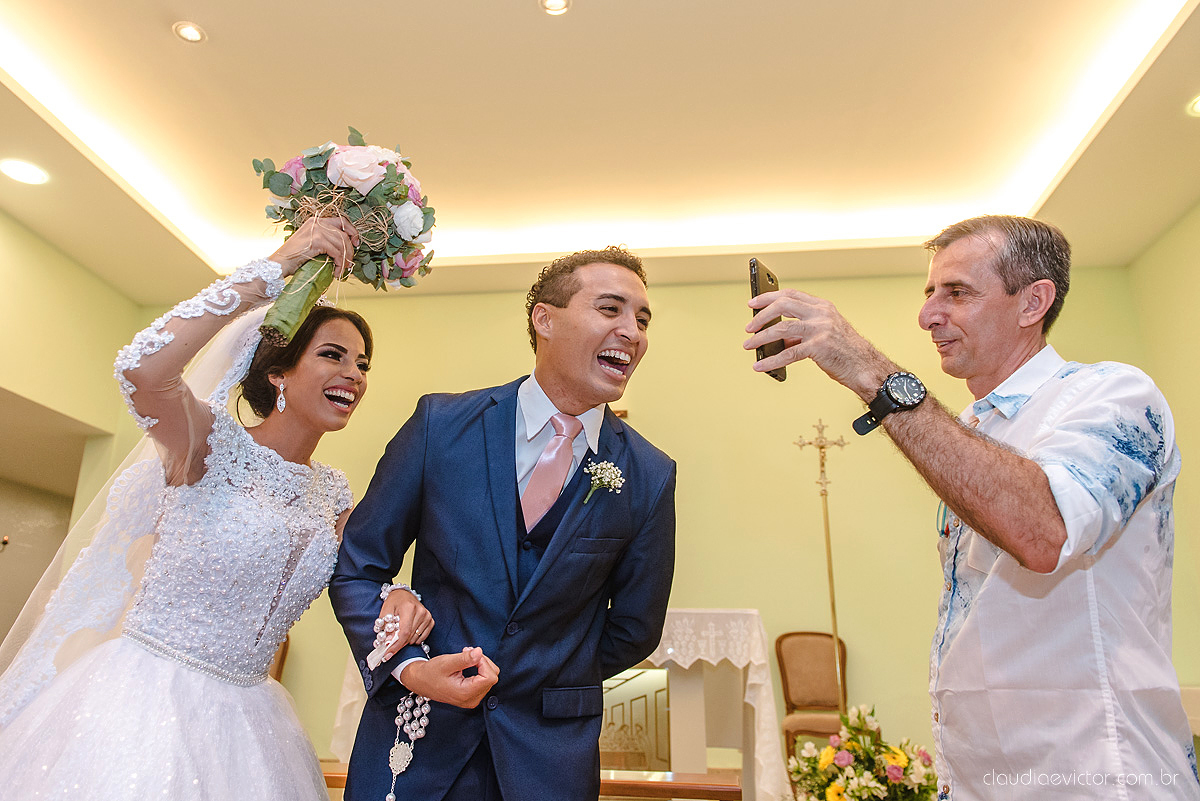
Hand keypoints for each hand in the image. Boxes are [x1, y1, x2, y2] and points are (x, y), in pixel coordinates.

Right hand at [269, 216, 359, 278]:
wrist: (279, 263)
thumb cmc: (294, 257)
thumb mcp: (312, 244)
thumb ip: (326, 241)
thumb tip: (345, 249)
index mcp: (316, 220)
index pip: (341, 221)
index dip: (352, 231)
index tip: (356, 243)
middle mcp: (317, 222)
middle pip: (344, 234)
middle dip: (350, 251)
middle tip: (349, 264)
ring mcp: (316, 230)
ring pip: (342, 244)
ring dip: (345, 260)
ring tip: (342, 270)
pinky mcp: (317, 240)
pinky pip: (336, 252)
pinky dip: (339, 264)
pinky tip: (336, 272)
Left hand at [375, 589, 434, 662]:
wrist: (404, 594)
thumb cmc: (394, 602)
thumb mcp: (386, 611)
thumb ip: (386, 627)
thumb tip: (388, 643)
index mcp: (409, 608)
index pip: (404, 632)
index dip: (395, 646)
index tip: (387, 655)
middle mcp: (421, 612)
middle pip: (409, 637)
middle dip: (398, 645)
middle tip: (388, 647)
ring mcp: (427, 616)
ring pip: (415, 639)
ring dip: (405, 642)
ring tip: (398, 634)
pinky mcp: (430, 620)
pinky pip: (422, 638)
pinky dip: (413, 640)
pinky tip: (407, 633)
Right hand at [399, 647, 499, 708]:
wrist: (420, 682)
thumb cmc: (431, 672)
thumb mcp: (447, 663)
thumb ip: (464, 658)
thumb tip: (480, 652)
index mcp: (466, 694)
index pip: (490, 677)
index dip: (484, 662)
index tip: (469, 653)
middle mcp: (472, 700)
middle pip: (492, 677)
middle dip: (483, 662)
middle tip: (466, 652)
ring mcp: (472, 700)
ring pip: (490, 678)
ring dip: (481, 664)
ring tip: (465, 658)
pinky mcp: (471, 696)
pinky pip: (484, 681)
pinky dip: (479, 670)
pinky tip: (467, 664)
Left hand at [744, 288, 893, 398]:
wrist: (866, 367)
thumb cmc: (846, 352)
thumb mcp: (825, 333)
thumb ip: (802, 331)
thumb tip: (777, 337)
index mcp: (823, 307)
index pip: (790, 294)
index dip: (769, 297)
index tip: (753, 303)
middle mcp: (821, 314)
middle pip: (783, 304)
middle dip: (761, 314)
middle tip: (749, 326)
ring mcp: (820, 329)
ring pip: (781, 328)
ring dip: (761, 337)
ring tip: (749, 345)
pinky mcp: (819, 347)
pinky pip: (788, 353)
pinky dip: (771, 360)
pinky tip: (760, 366)